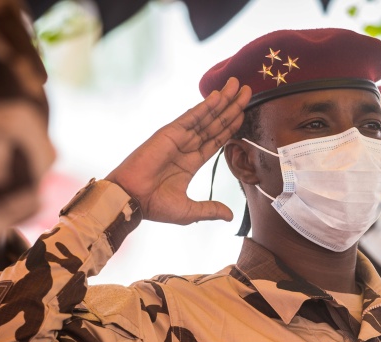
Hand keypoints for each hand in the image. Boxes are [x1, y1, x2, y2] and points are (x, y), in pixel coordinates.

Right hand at [105, 77, 251, 223]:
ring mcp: (179, 138)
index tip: (244, 112)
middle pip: (215, 124)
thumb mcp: (190, 211)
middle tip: (248, 90)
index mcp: (191, 162)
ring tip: (238, 85)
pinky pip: (192, 117)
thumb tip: (229, 216)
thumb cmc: (155, 206)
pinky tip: (219, 95)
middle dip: (232, 107)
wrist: (132, 201)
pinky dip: (206, 106)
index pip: (216, 140)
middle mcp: (187, 147)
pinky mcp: (170, 133)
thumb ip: (210, 209)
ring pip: (207, 117)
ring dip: (223, 101)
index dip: (231, 126)